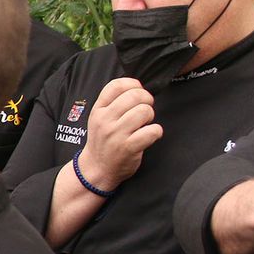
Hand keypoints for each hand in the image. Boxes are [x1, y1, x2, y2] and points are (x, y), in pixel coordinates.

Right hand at [78, 77, 162, 191]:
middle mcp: (105, 120)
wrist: (96, 168)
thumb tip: (137, 87)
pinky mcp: (129, 147)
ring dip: (150, 117)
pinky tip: (149, 136)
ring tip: (144, 124)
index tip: (137, 92)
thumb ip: (112, 103)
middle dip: (146, 100)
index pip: (116, 86)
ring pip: (144, 111)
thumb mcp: (99, 119)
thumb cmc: (103, 142)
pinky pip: (153, 131)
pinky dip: (156, 132)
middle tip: (145, 110)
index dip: (133, 85)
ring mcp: (116, 134)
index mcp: (98, 110)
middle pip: (135, 96)